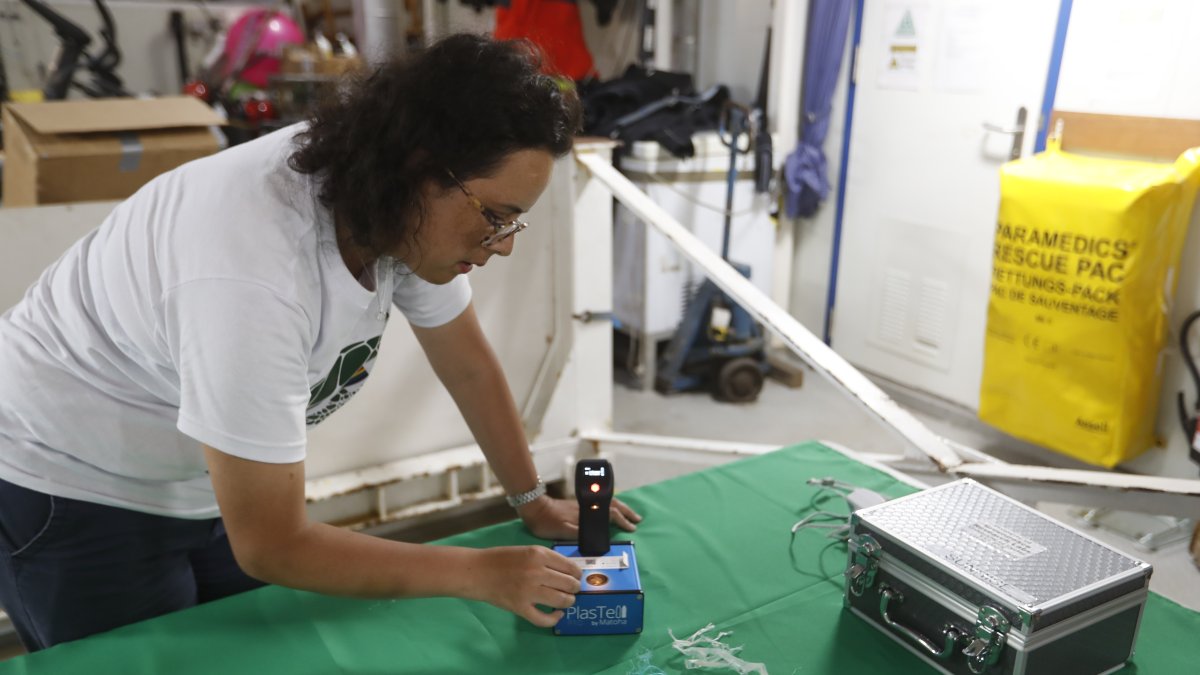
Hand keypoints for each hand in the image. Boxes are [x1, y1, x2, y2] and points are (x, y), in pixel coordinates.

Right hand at [468, 546, 580, 626]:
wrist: (477, 571)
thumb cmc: (501, 559)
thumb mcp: (526, 550)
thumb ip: (546, 559)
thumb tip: (569, 571)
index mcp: (539, 554)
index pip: (570, 567)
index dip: (577, 574)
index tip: (577, 577)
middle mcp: (537, 572)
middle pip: (569, 584)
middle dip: (574, 588)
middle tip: (572, 590)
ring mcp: (529, 591)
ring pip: (561, 601)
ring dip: (568, 602)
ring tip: (567, 601)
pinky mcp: (520, 607)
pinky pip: (544, 619)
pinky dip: (554, 619)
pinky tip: (557, 615)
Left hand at [517, 495, 642, 540]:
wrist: (535, 508)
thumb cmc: (547, 521)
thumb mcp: (563, 530)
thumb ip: (580, 533)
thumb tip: (598, 536)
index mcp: (586, 512)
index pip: (610, 514)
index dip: (622, 521)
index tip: (632, 528)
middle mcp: (588, 506)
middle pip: (612, 506)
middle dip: (626, 512)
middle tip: (638, 519)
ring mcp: (584, 505)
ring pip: (607, 503)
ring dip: (620, 509)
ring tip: (629, 515)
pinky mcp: (579, 506)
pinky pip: (600, 505)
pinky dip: (610, 508)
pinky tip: (611, 513)